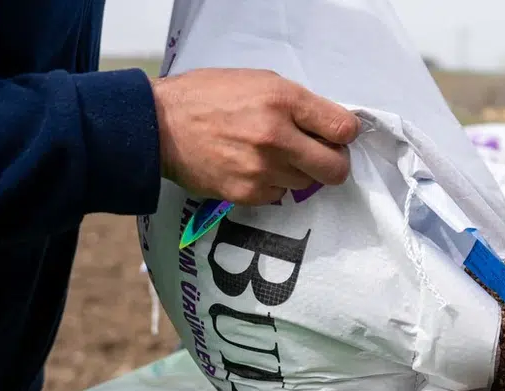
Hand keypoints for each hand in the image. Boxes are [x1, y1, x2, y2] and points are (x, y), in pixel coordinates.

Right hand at [151, 68, 360, 204]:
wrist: (159, 126)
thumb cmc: (208, 97)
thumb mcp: (258, 81)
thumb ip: (297, 103)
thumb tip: (330, 126)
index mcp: (282, 100)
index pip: (343, 128)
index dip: (345, 134)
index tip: (337, 136)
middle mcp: (276, 136)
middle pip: (336, 168)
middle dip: (333, 163)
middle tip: (319, 156)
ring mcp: (263, 169)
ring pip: (307, 183)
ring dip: (298, 172)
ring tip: (271, 155)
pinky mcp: (248, 193)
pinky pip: (280, 195)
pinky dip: (273, 184)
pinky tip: (251, 167)